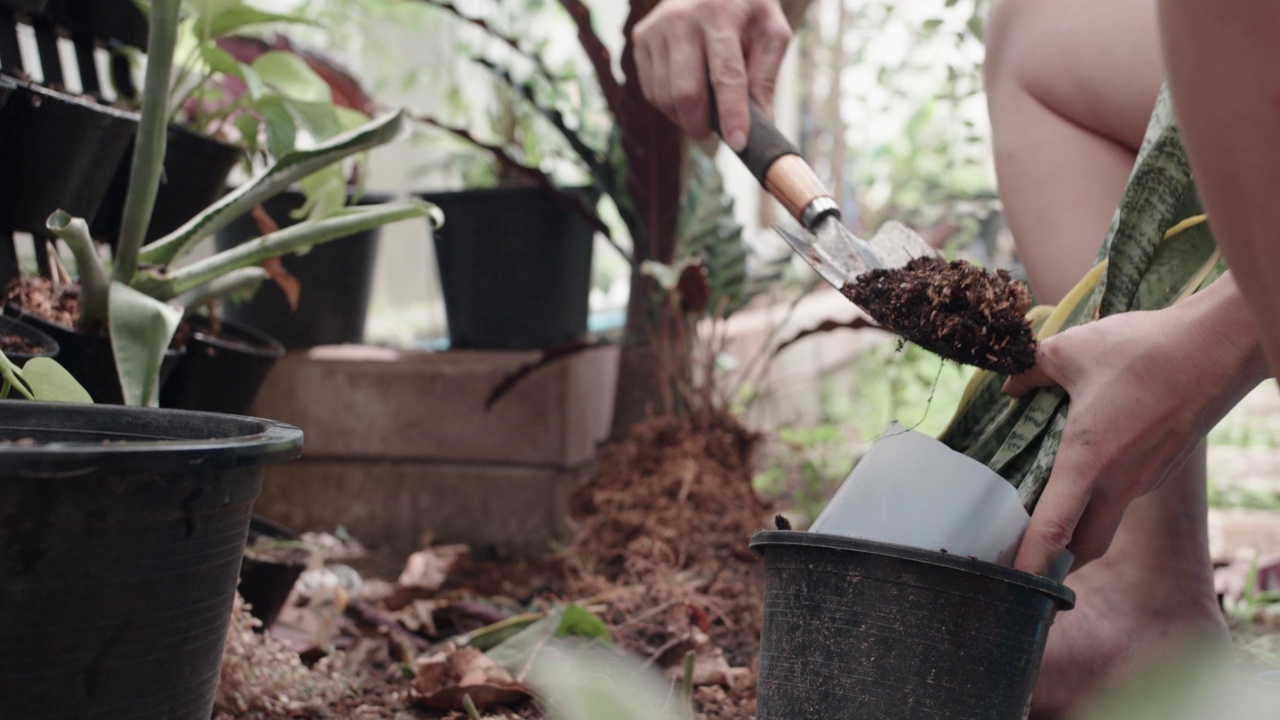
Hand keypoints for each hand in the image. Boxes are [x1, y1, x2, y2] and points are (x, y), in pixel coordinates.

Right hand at [633, 0, 791, 149]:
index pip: (726, 75)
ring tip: (703, 111)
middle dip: (701, 125)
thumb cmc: (746, 10)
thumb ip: (767, 77)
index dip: (732, 114)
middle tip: (713, 134)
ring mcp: (656, 28)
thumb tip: (763, 125)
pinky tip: (686, 94)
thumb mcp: (770, 33)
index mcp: (720, 14)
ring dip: (685, 118)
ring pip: (664, 97)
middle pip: (686, 93)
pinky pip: (651, 90)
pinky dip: (669, 105)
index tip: (739, 143)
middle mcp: (682, 19)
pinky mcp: (641, 38)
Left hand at [1004, 275, 1265, 574]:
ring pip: (1106, 520)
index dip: (1030, 563)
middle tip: (1023, 554)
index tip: (1013, 585)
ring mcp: (1147, 479)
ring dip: (1078, 525)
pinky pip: (1125, 494)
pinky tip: (1085, 466)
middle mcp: (1120, 483)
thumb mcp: (1070, 351)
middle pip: (1085, 546)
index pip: (1054, 531)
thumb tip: (1009, 385)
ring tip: (1043, 508)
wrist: (1217, 346)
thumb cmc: (1143, 349)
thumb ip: (1030, 370)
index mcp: (1089, 462)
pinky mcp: (1163, 467)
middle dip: (1055, 562)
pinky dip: (1100, 495)